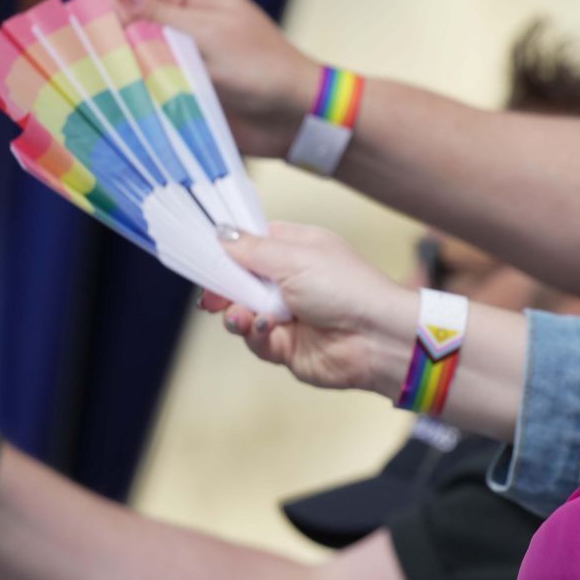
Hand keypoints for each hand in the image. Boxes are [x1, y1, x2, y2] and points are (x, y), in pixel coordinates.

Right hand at [100, 0, 318, 158]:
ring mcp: (174, 45)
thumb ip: (157, 14)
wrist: (294, 116)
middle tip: (125, 60)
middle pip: (117, 8)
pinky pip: (139, 73)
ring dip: (122, 62)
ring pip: (123, 44)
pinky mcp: (175, 77)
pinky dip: (134, 84)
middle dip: (110, 32)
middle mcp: (175, 11)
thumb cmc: (263, 68)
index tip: (111, 27)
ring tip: (135, 83)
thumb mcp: (209, 36)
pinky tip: (137, 98)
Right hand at [212, 223, 419, 398]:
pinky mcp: (287, 346)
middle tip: (212, 295)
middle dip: (223, 287)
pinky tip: (264, 328)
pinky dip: (254, 334)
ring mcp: (289, 314)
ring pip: (241, 312)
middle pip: (239, 280)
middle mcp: (291, 280)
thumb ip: (252, 249)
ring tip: (240, 315)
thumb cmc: (348, 289)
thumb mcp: (295, 257)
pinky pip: (254, 340)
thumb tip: (221, 234)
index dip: (227, 250)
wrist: (378, 338)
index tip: (202, 254)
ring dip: (236, 313)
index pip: (251, 244)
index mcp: (297, 249)